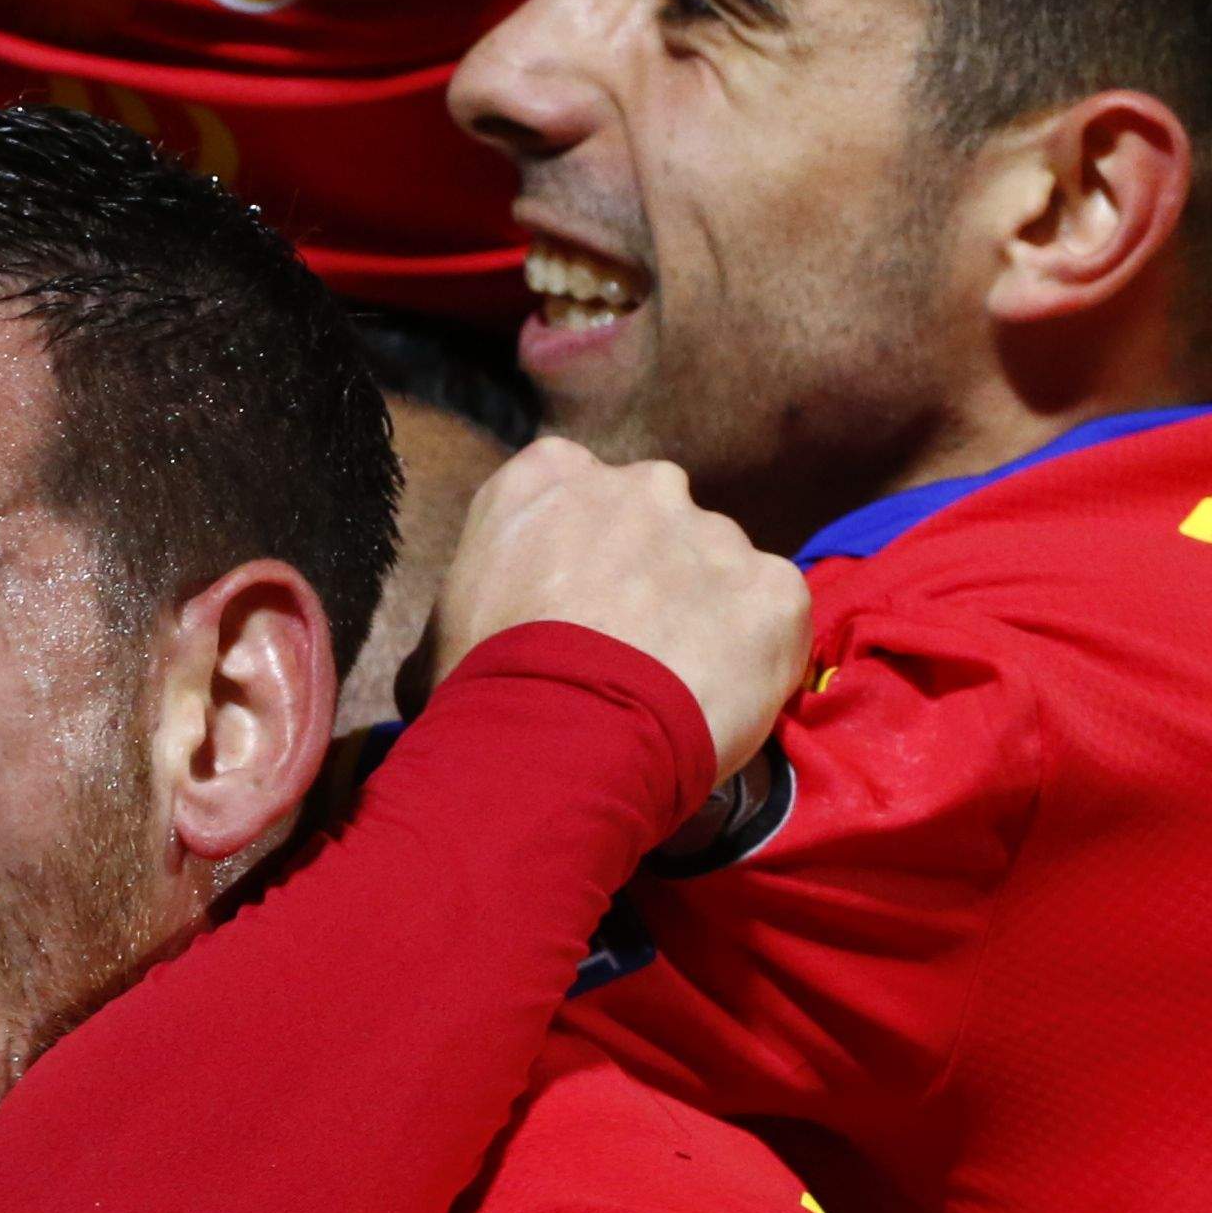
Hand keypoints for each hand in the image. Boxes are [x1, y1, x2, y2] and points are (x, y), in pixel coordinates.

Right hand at [422, 438, 810, 784]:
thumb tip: (444, 664)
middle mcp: (639, 484)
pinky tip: (722, 702)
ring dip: (708, 616)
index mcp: (548, 476)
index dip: (580, 553)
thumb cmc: (480, 690)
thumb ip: (465, 614)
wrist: (560, 736)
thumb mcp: (436, 639)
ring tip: (675, 690)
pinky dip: (760, 655)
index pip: (575, 491)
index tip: (576, 606)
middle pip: (659, 519)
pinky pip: (776, 617)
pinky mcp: (775, 587)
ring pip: (721, 568)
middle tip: (631, 652)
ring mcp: (714, 531)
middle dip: (652, 574)